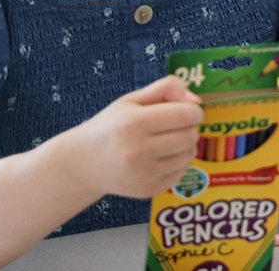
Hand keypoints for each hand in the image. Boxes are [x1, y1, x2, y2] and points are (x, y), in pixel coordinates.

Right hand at [72, 76, 204, 200]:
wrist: (83, 164)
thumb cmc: (111, 127)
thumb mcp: (132, 99)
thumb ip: (167, 88)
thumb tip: (196, 100)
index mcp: (133, 123)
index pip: (186, 115)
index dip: (194, 111)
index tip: (188, 110)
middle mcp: (137, 151)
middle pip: (190, 135)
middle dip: (189, 127)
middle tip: (174, 126)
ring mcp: (142, 174)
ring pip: (189, 154)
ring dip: (186, 145)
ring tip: (167, 141)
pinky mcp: (148, 190)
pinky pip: (183, 171)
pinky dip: (179, 162)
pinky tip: (162, 157)